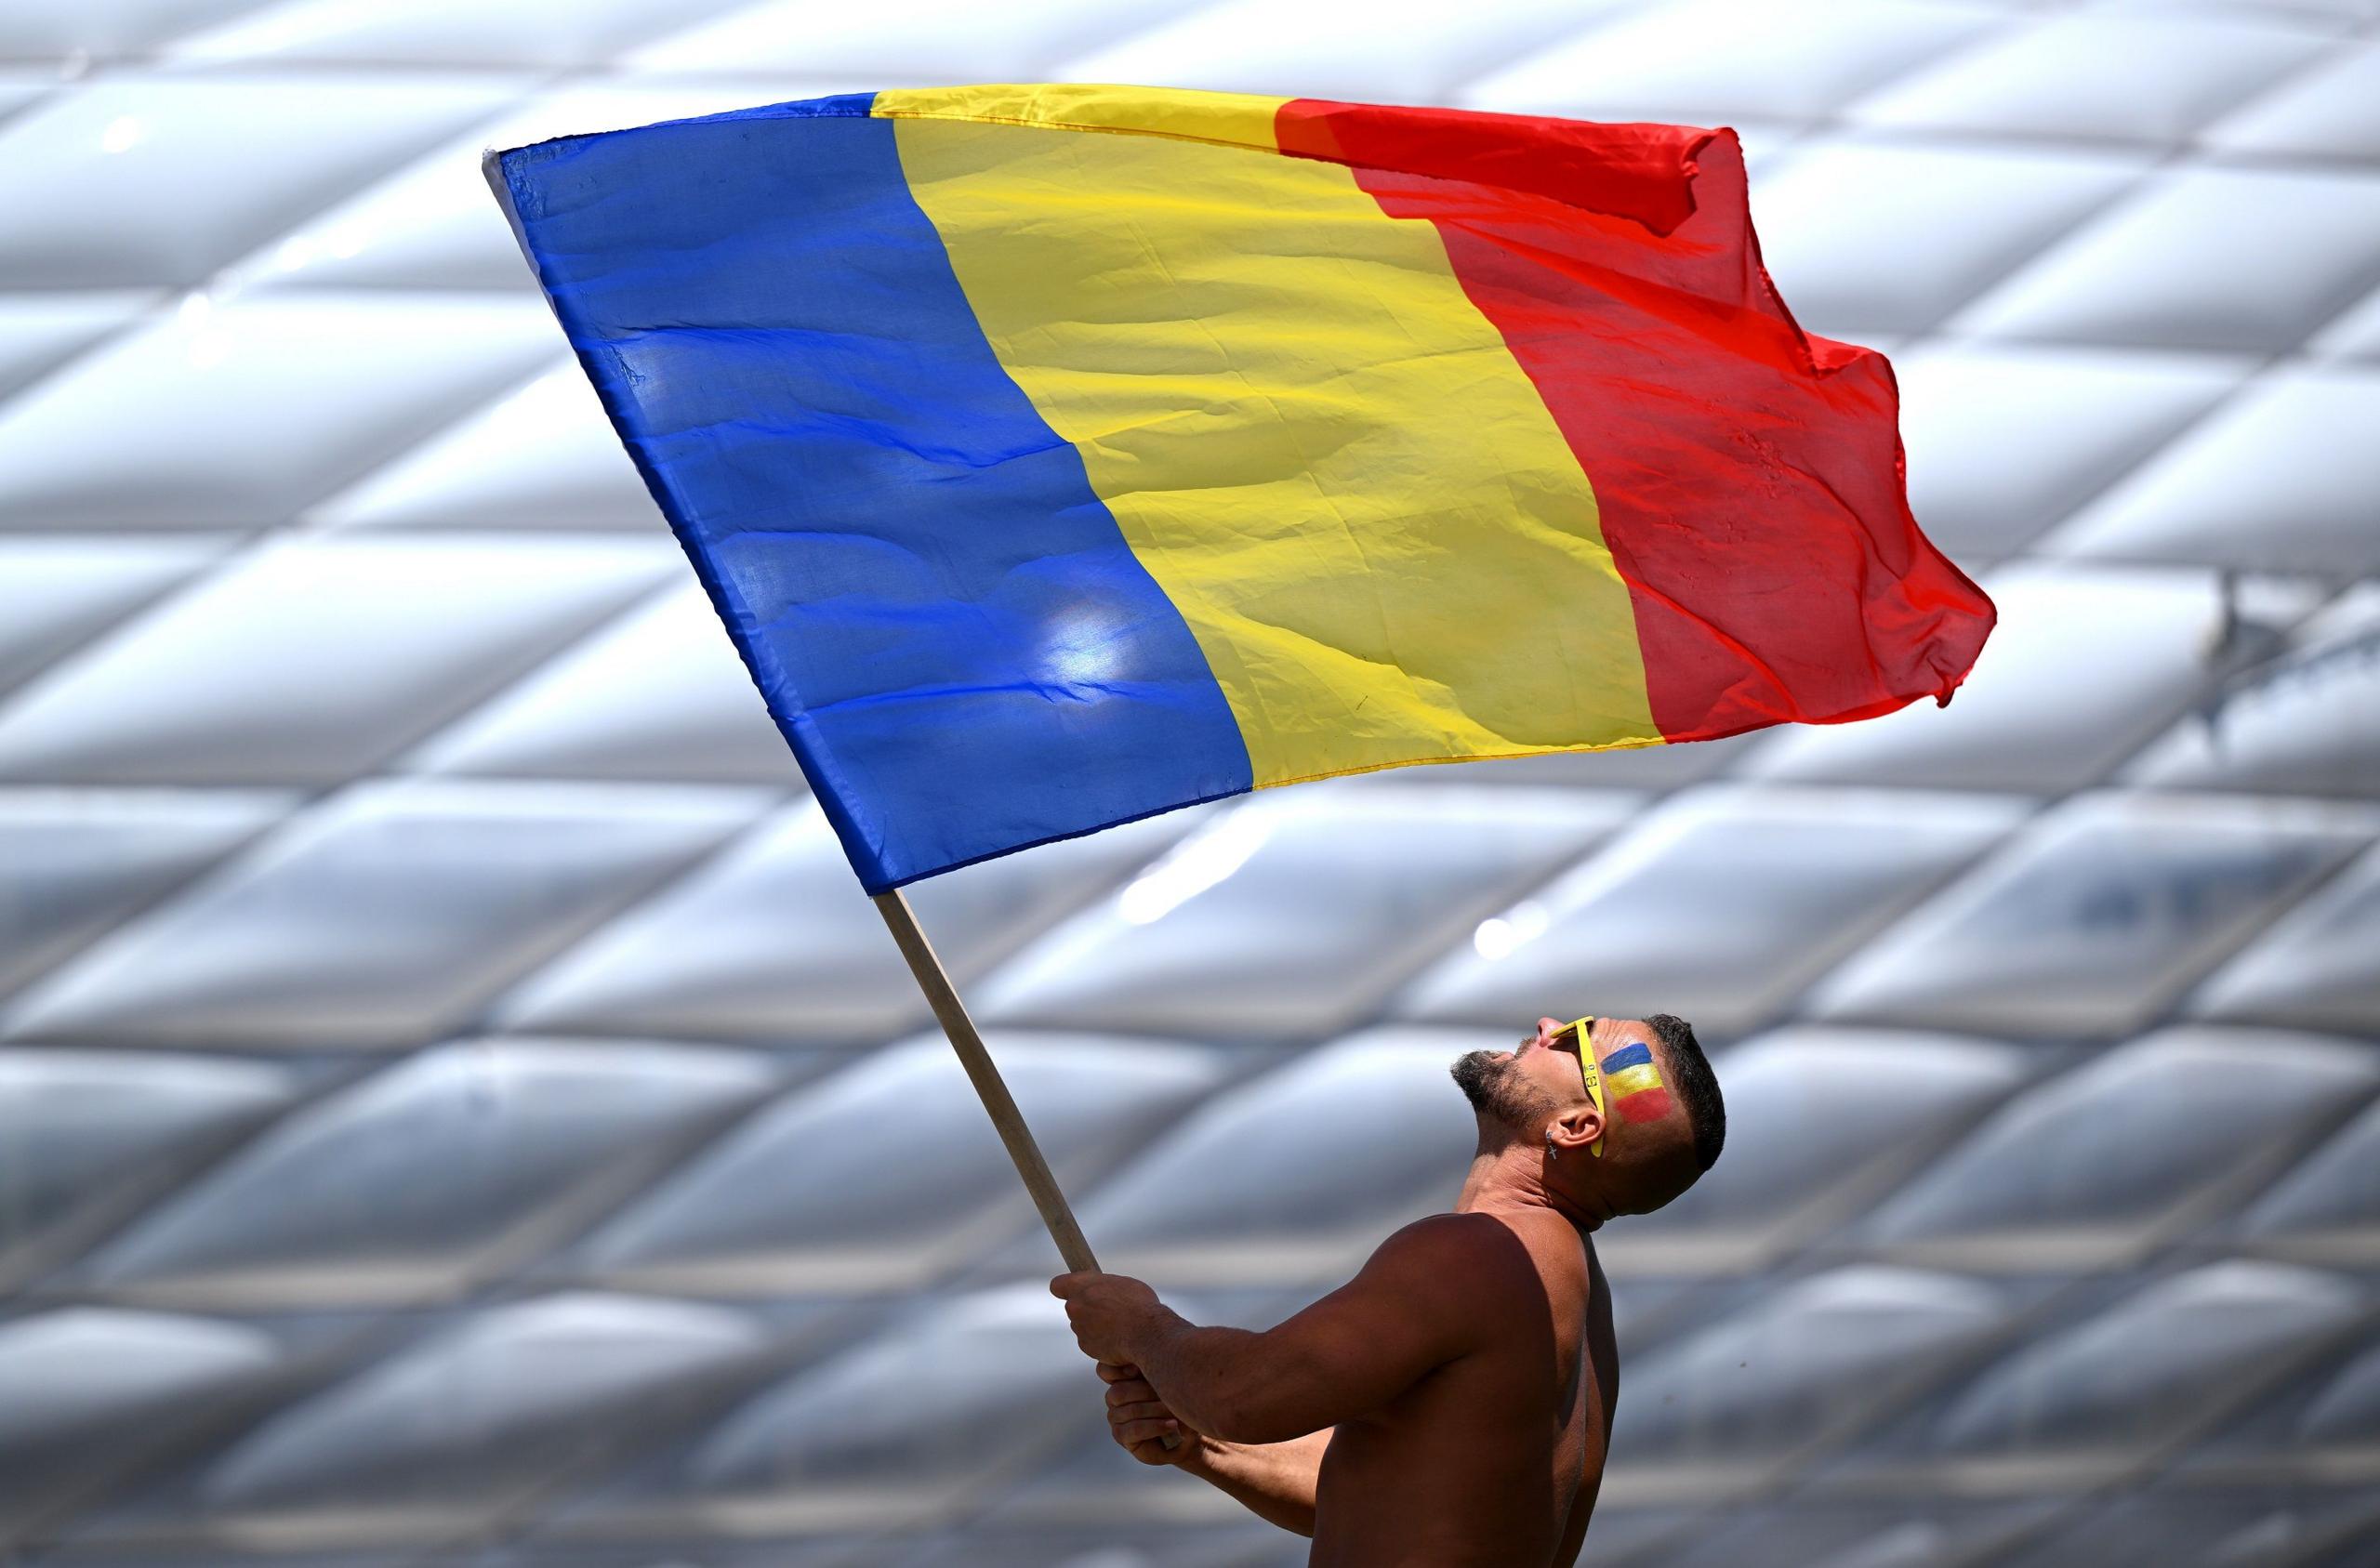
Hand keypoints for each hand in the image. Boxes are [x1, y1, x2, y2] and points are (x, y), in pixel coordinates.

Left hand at [1050, 1270, 1168, 1365]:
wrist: (1147, 1334)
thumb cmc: (1139, 1305)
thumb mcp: (1121, 1283)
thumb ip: (1102, 1286)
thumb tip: (1100, 1291)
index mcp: (1081, 1286)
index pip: (1058, 1285)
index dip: (1066, 1288)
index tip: (1073, 1290)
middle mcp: (1075, 1307)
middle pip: (1074, 1306)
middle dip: (1087, 1308)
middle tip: (1109, 1309)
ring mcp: (1079, 1328)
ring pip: (1083, 1325)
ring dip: (1095, 1325)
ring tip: (1119, 1325)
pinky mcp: (1086, 1347)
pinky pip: (1090, 1341)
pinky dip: (1101, 1341)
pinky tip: (1118, 1339)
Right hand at [1097, 1360, 1198, 1465]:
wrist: (1187, 1435)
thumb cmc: (1180, 1404)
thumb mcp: (1170, 1382)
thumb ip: (1154, 1369)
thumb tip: (1141, 1365)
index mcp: (1124, 1377)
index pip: (1105, 1370)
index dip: (1117, 1370)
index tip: (1138, 1369)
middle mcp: (1115, 1396)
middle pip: (1119, 1392)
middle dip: (1147, 1392)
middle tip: (1171, 1394)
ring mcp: (1116, 1417)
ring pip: (1130, 1410)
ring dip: (1157, 1410)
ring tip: (1176, 1412)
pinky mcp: (1122, 1436)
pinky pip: (1134, 1429)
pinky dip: (1156, 1426)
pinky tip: (1172, 1425)